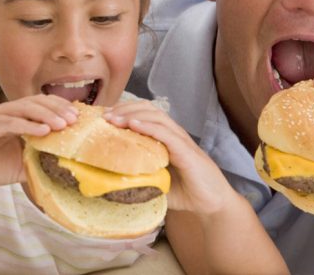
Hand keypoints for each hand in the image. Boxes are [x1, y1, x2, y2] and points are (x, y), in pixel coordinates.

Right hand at [0, 95, 76, 191]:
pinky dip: (26, 125)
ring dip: (46, 114)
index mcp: (19, 117)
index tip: (80, 118)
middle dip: (58, 108)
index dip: (62, 108)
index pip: (44, 105)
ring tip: (63, 124)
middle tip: (75, 119)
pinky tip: (42, 131)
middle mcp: (8, 112)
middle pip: (37, 101)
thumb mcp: (24, 164)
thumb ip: (42, 159)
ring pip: (24, 108)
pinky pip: (9, 122)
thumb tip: (69, 165)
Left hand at [104, 100, 234, 214]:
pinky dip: (149, 127)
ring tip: (113, 119)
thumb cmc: (184, 192)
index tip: (102, 116)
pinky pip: (167, 134)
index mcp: (164, 138)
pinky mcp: (187, 153)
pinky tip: (134, 125)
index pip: (143, 114)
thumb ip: (136, 177)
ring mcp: (181, 142)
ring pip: (156, 117)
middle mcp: (173, 135)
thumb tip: (108, 182)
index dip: (123, 110)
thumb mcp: (153, 182)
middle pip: (148, 109)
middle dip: (124, 108)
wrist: (211, 204)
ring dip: (132, 115)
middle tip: (103, 116)